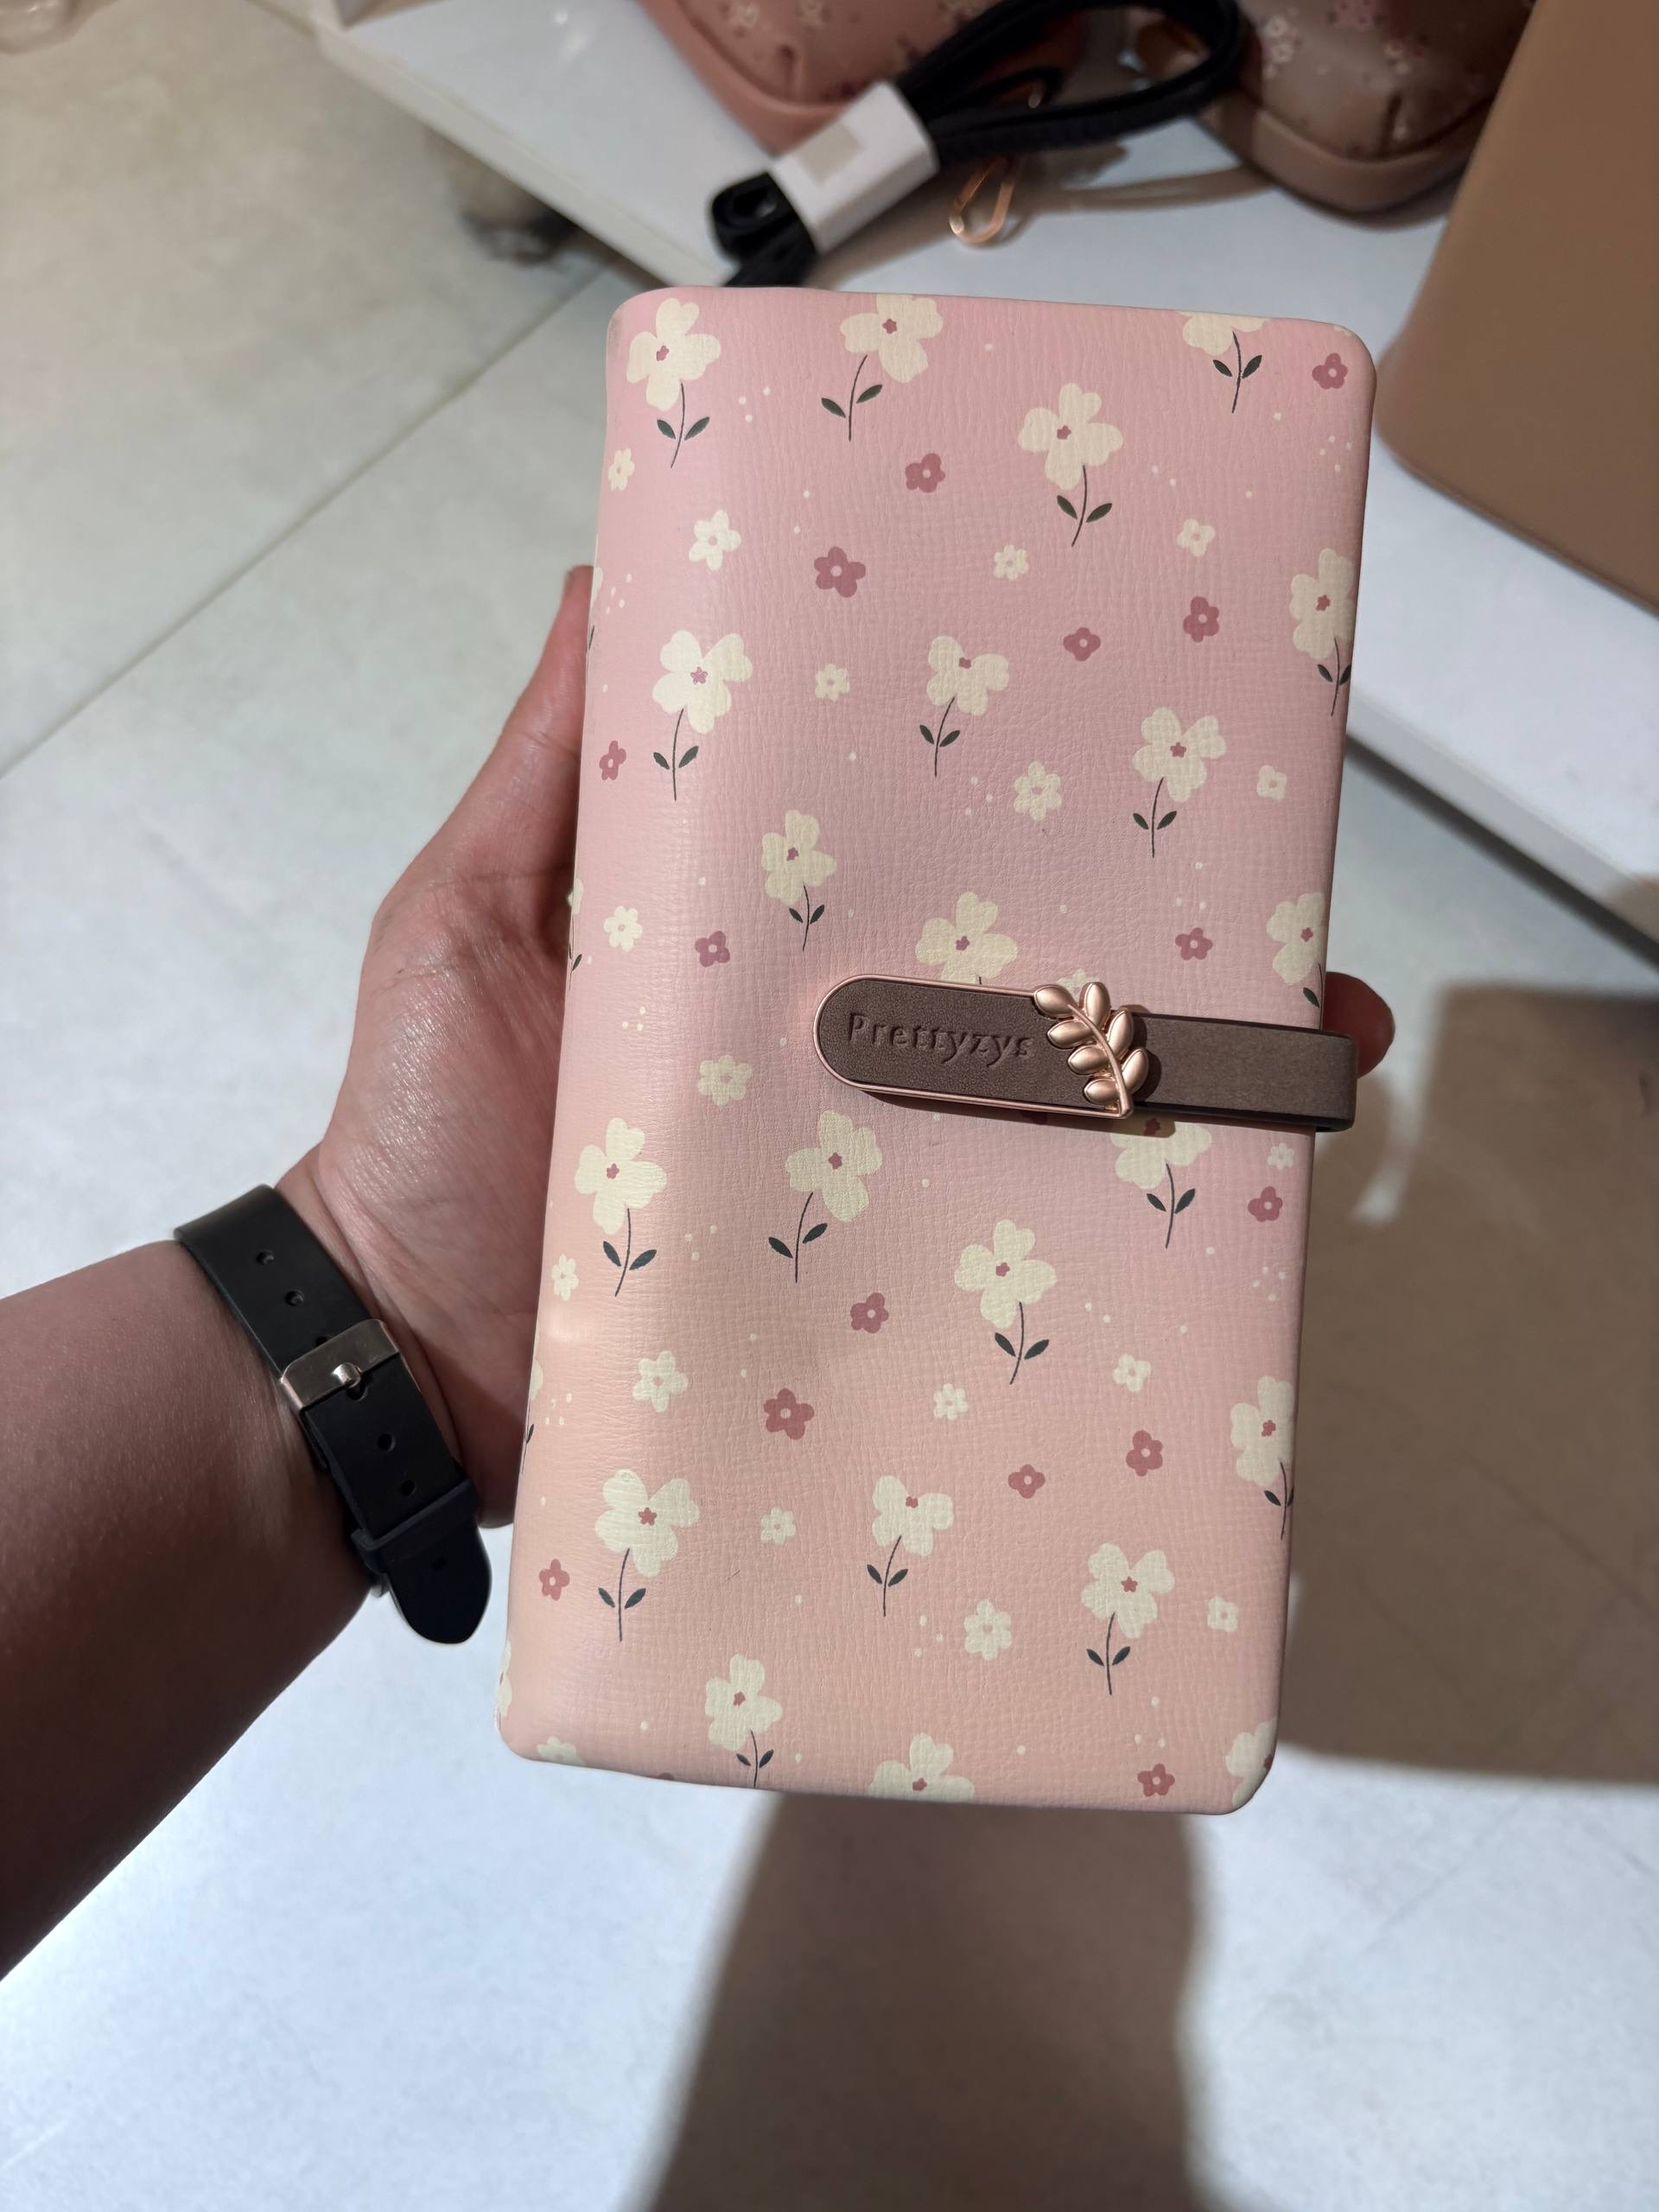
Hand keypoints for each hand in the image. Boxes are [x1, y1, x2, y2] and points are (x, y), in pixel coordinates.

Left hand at [280, 569, 1393, 1523]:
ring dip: (1186, 1078)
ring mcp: (860, 1166)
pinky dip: (1112, 1223)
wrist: (405, 1353)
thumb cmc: (422, 1124)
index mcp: (766, 943)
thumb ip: (550, 762)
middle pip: (1023, 981)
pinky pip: (1003, 1243)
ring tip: (1314, 1044)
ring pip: (1049, 1110)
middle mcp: (836, 1046)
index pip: (922, 857)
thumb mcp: (468, 909)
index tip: (1147, 749)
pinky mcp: (866, 1279)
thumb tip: (607, 566)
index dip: (1032, 809)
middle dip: (1167, 949)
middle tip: (1292, 920)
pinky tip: (1225, 1197)